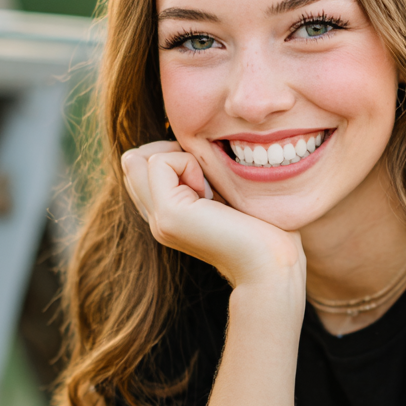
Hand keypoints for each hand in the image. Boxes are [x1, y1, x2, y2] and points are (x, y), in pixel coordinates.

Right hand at [121, 141, 304, 292]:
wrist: (272, 266)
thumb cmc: (265, 228)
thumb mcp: (225, 189)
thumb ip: (202, 172)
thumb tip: (187, 139)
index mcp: (169, 214)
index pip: (142, 165)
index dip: (172, 155)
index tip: (209, 176)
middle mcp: (157, 219)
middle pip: (133, 161)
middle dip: (168, 152)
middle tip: (206, 177)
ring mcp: (159, 219)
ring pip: (138, 159)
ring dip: (178, 157)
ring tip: (209, 186)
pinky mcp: (168, 216)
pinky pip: (159, 161)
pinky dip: (186, 162)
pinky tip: (211, 192)